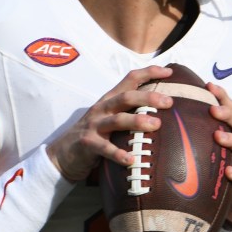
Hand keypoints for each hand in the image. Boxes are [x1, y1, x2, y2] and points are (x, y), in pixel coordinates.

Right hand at [46, 66, 173, 180]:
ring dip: (137, 121)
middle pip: (126, 97)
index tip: (169, 71)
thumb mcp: (109, 118)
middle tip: (169, 102)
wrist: (62, 154)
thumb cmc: (95, 134)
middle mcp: (102, 109)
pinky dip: (119, 154)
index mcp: (109, 99)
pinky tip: (131, 160)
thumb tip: (163, 112)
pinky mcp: (87, 144)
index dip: (149, 72)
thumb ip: (129, 112)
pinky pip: (105, 149)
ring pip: (117, 120)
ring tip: (156, 125)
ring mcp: (93, 126)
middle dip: (148, 98)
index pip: (130, 79)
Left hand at [207, 83, 231, 230]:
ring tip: (218, 136)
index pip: (228, 110)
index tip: (208, 84)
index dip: (221, 96)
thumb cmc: (220, 175)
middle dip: (227, 114)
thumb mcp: (209, 154)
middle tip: (213, 109)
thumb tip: (164, 124)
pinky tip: (229, 172)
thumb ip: (195, 139)